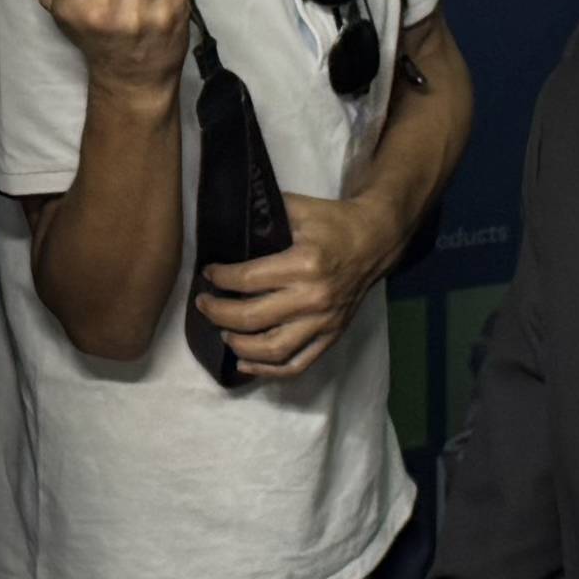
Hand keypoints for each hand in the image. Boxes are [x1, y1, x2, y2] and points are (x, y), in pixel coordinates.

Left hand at [195, 187, 398, 381]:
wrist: (375, 242)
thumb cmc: (333, 223)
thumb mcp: (299, 208)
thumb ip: (264, 214)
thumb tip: (225, 221)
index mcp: (304, 264)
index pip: (247, 279)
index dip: (220, 278)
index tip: (208, 275)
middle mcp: (313, 298)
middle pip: (252, 318)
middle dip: (218, 313)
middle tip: (203, 304)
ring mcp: (324, 322)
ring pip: (272, 349)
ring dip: (238, 345)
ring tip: (222, 332)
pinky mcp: (331, 336)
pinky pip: (297, 365)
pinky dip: (268, 371)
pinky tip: (245, 362)